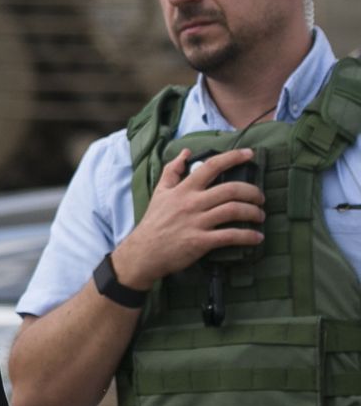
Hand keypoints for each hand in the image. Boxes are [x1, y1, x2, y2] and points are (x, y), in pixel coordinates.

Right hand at [111, 146, 264, 287]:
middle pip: (230, 190)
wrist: (144, 252)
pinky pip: (230, 236)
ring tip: (260, 216)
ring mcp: (197, 222)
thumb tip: (185, 153)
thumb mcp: (159, 192)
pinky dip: (248, 236)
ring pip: (233, 211)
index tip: (249, 154)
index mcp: (183, 189)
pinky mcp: (200, 241)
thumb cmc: (154, 221)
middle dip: (252, 192)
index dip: (232, 158)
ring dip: (253, 213)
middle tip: (260, 198)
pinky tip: (256, 237)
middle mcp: (192, 203)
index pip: (210, 167)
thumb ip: (172, 171)